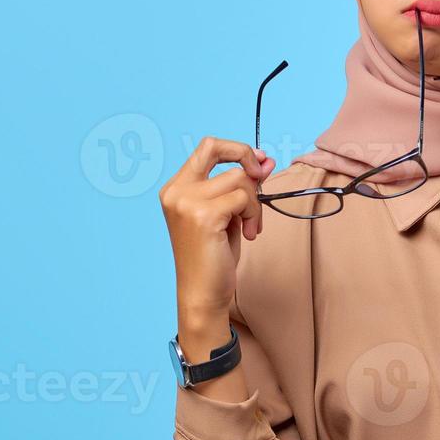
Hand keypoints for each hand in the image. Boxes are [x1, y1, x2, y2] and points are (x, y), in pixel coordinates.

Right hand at [159, 136, 274, 341]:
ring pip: (239, 179)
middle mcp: (176, 191)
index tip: (256, 162)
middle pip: (219, 151)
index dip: (235, 149)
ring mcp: (187, 202)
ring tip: (249, 227)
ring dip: (254, 203)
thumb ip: (240, 186)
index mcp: (176, 188)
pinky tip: (248, 235)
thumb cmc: (213, 256)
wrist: (203, 293)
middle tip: (261, 183)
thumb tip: (264, 160)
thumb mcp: (227, 214)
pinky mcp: (203, 216)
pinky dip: (254, 215)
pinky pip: (244, 199)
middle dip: (247, 162)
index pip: (207, 147)